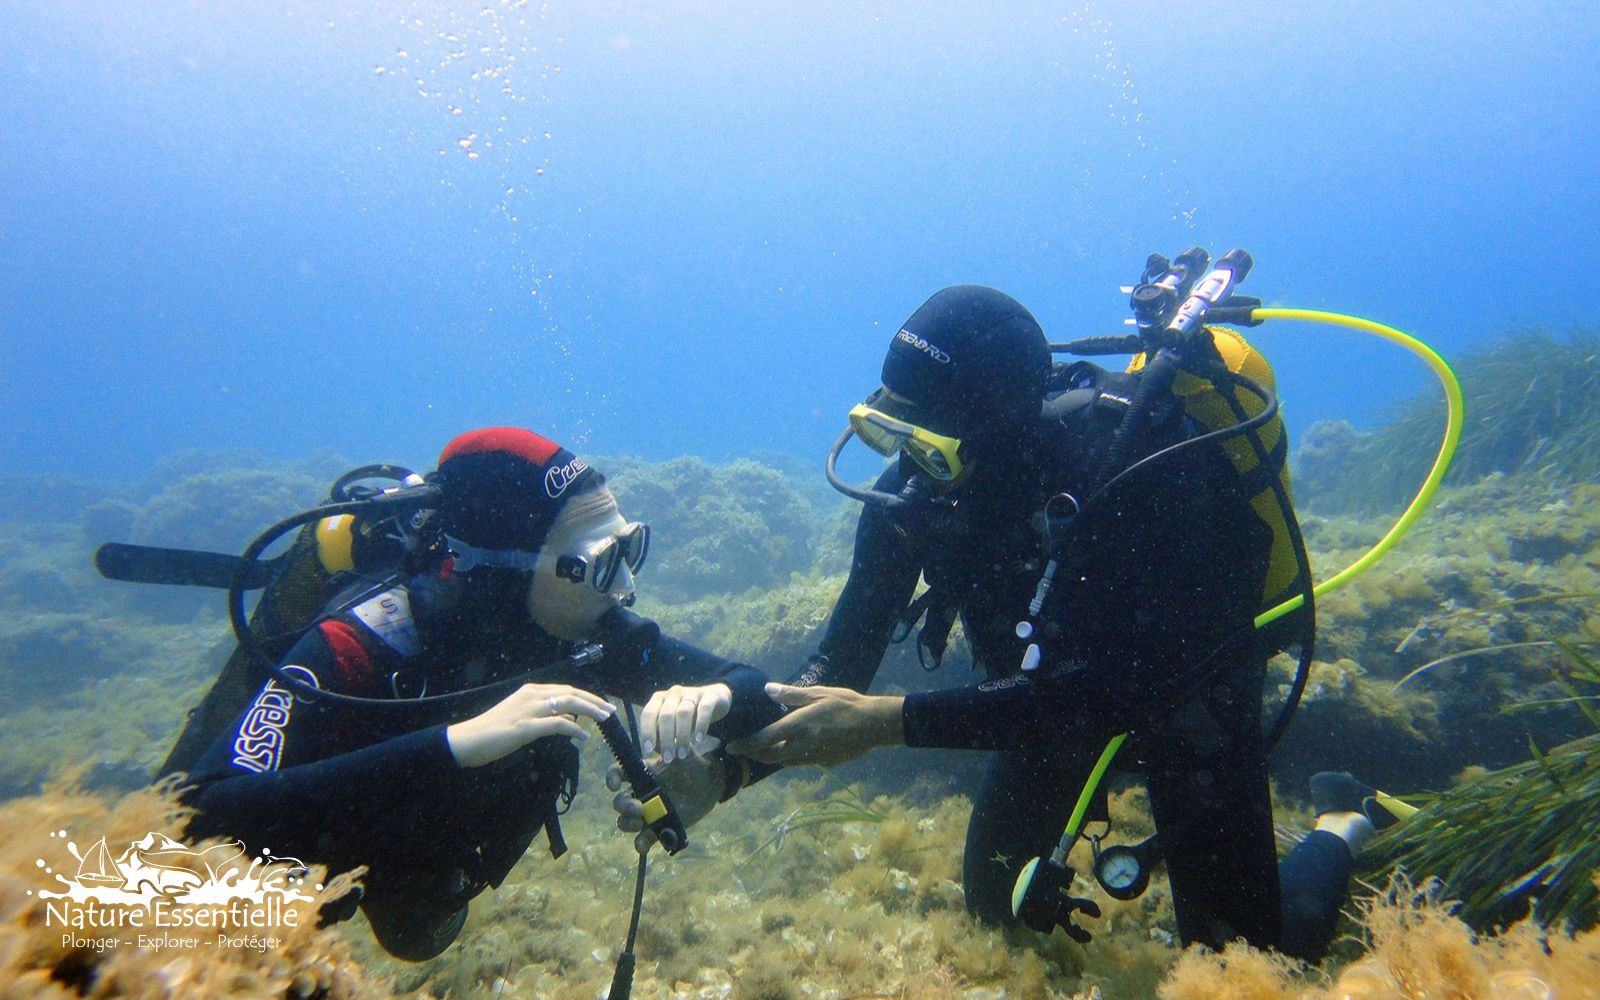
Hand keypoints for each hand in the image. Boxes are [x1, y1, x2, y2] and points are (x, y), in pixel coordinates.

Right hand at [446, 683, 613, 767]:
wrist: (468, 739)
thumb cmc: (494, 731)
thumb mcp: (524, 718)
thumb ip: (547, 717)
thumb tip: (570, 720)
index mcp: (532, 691)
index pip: (566, 689)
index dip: (587, 696)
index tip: (603, 705)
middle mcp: (532, 695)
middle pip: (571, 694)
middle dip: (594, 701)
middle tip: (611, 711)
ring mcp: (529, 710)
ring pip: (568, 705)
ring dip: (590, 711)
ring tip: (604, 720)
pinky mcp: (526, 727)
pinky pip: (556, 725)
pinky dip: (573, 729)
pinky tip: (583, 736)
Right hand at [608, 749, 723, 851]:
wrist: (710, 784)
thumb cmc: (694, 764)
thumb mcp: (683, 751)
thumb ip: (670, 744)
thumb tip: (657, 739)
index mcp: (643, 774)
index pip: (618, 774)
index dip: (611, 779)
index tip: (614, 785)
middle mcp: (641, 794)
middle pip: (618, 802)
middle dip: (623, 806)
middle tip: (638, 807)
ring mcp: (649, 812)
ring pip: (625, 821)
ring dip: (628, 823)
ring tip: (642, 820)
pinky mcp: (658, 828)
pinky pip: (642, 839)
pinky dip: (640, 844)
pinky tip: (643, 843)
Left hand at [639, 683, 731, 762]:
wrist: (716, 698)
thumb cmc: (689, 715)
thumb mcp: (673, 724)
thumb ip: (663, 734)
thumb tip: (657, 751)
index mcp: (660, 698)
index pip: (648, 713)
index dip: (647, 731)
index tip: (648, 749)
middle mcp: (674, 693)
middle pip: (666, 715)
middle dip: (666, 739)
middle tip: (669, 757)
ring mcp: (692, 692)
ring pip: (684, 713)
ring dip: (682, 736)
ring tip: (682, 753)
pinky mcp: (711, 695)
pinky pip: (705, 709)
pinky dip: (701, 725)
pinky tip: (699, 740)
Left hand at [725, 683, 903, 766]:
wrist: (874, 725)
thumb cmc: (846, 704)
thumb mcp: (819, 693)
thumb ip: (792, 694)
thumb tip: (768, 689)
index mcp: (800, 726)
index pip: (766, 739)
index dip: (747, 745)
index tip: (732, 747)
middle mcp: (803, 745)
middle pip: (771, 756)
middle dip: (755, 754)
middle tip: (742, 751)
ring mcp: (814, 757)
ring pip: (784, 761)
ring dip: (770, 757)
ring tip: (760, 751)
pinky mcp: (824, 763)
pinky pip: (800, 762)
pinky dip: (788, 758)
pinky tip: (788, 751)